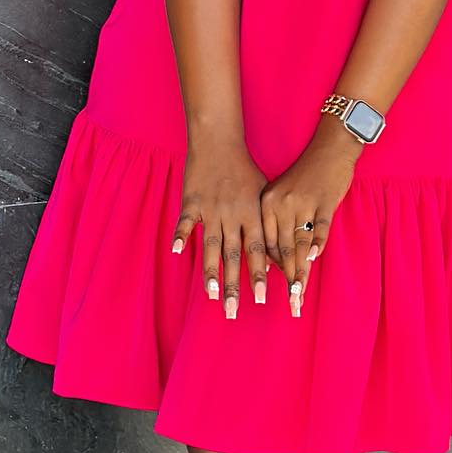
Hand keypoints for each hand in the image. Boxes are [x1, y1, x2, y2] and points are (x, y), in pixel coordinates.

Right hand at [171, 134, 270, 318]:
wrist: (218, 142)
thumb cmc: (244, 171)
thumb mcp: (262, 195)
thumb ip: (267, 228)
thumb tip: (275, 260)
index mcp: (252, 214)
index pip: (258, 251)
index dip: (258, 275)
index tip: (260, 299)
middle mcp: (232, 214)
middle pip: (234, 255)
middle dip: (235, 284)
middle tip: (234, 310)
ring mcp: (211, 209)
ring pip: (210, 245)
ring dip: (210, 272)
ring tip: (211, 295)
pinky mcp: (192, 202)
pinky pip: (185, 222)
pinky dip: (180, 236)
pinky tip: (177, 254)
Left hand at [261, 119, 362, 315]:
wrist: (330, 147)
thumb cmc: (305, 175)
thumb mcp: (283, 194)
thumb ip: (278, 224)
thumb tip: (276, 261)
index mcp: (267, 203)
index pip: (267, 243)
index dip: (273, 268)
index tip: (277, 290)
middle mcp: (281, 204)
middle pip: (282, 249)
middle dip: (287, 280)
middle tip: (290, 303)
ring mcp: (302, 202)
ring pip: (299, 243)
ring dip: (300, 271)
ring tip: (299, 294)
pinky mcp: (323, 200)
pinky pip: (319, 227)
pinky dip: (318, 243)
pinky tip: (314, 260)